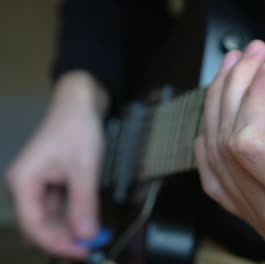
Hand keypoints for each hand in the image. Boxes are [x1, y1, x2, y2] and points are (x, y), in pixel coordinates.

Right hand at [6, 71, 107, 257]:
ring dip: (69, 229)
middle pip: (39, 225)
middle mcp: (25, 186)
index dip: (57, 244)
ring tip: (92, 236)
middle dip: (64, 238)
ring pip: (50, 218)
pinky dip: (72, 215)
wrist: (80, 103)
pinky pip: (58, 207)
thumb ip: (83, 204)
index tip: (83, 251)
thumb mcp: (84, 168)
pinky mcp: (50, 182)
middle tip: (91, 246)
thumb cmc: (77, 129)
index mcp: (23, 182)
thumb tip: (85, 236)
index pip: (34, 226)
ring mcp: (37, 184)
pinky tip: (87, 220)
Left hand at [194, 0, 264, 254]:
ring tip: (234, 69)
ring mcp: (260, 221)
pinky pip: (211, 173)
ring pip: (212, 157)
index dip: (254, 97)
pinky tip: (221, 108)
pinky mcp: (249, 214)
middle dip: (235, 88)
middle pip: (228, 146)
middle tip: (252, 55)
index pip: (254, 147)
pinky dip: (211, 133)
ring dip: (218, 104)